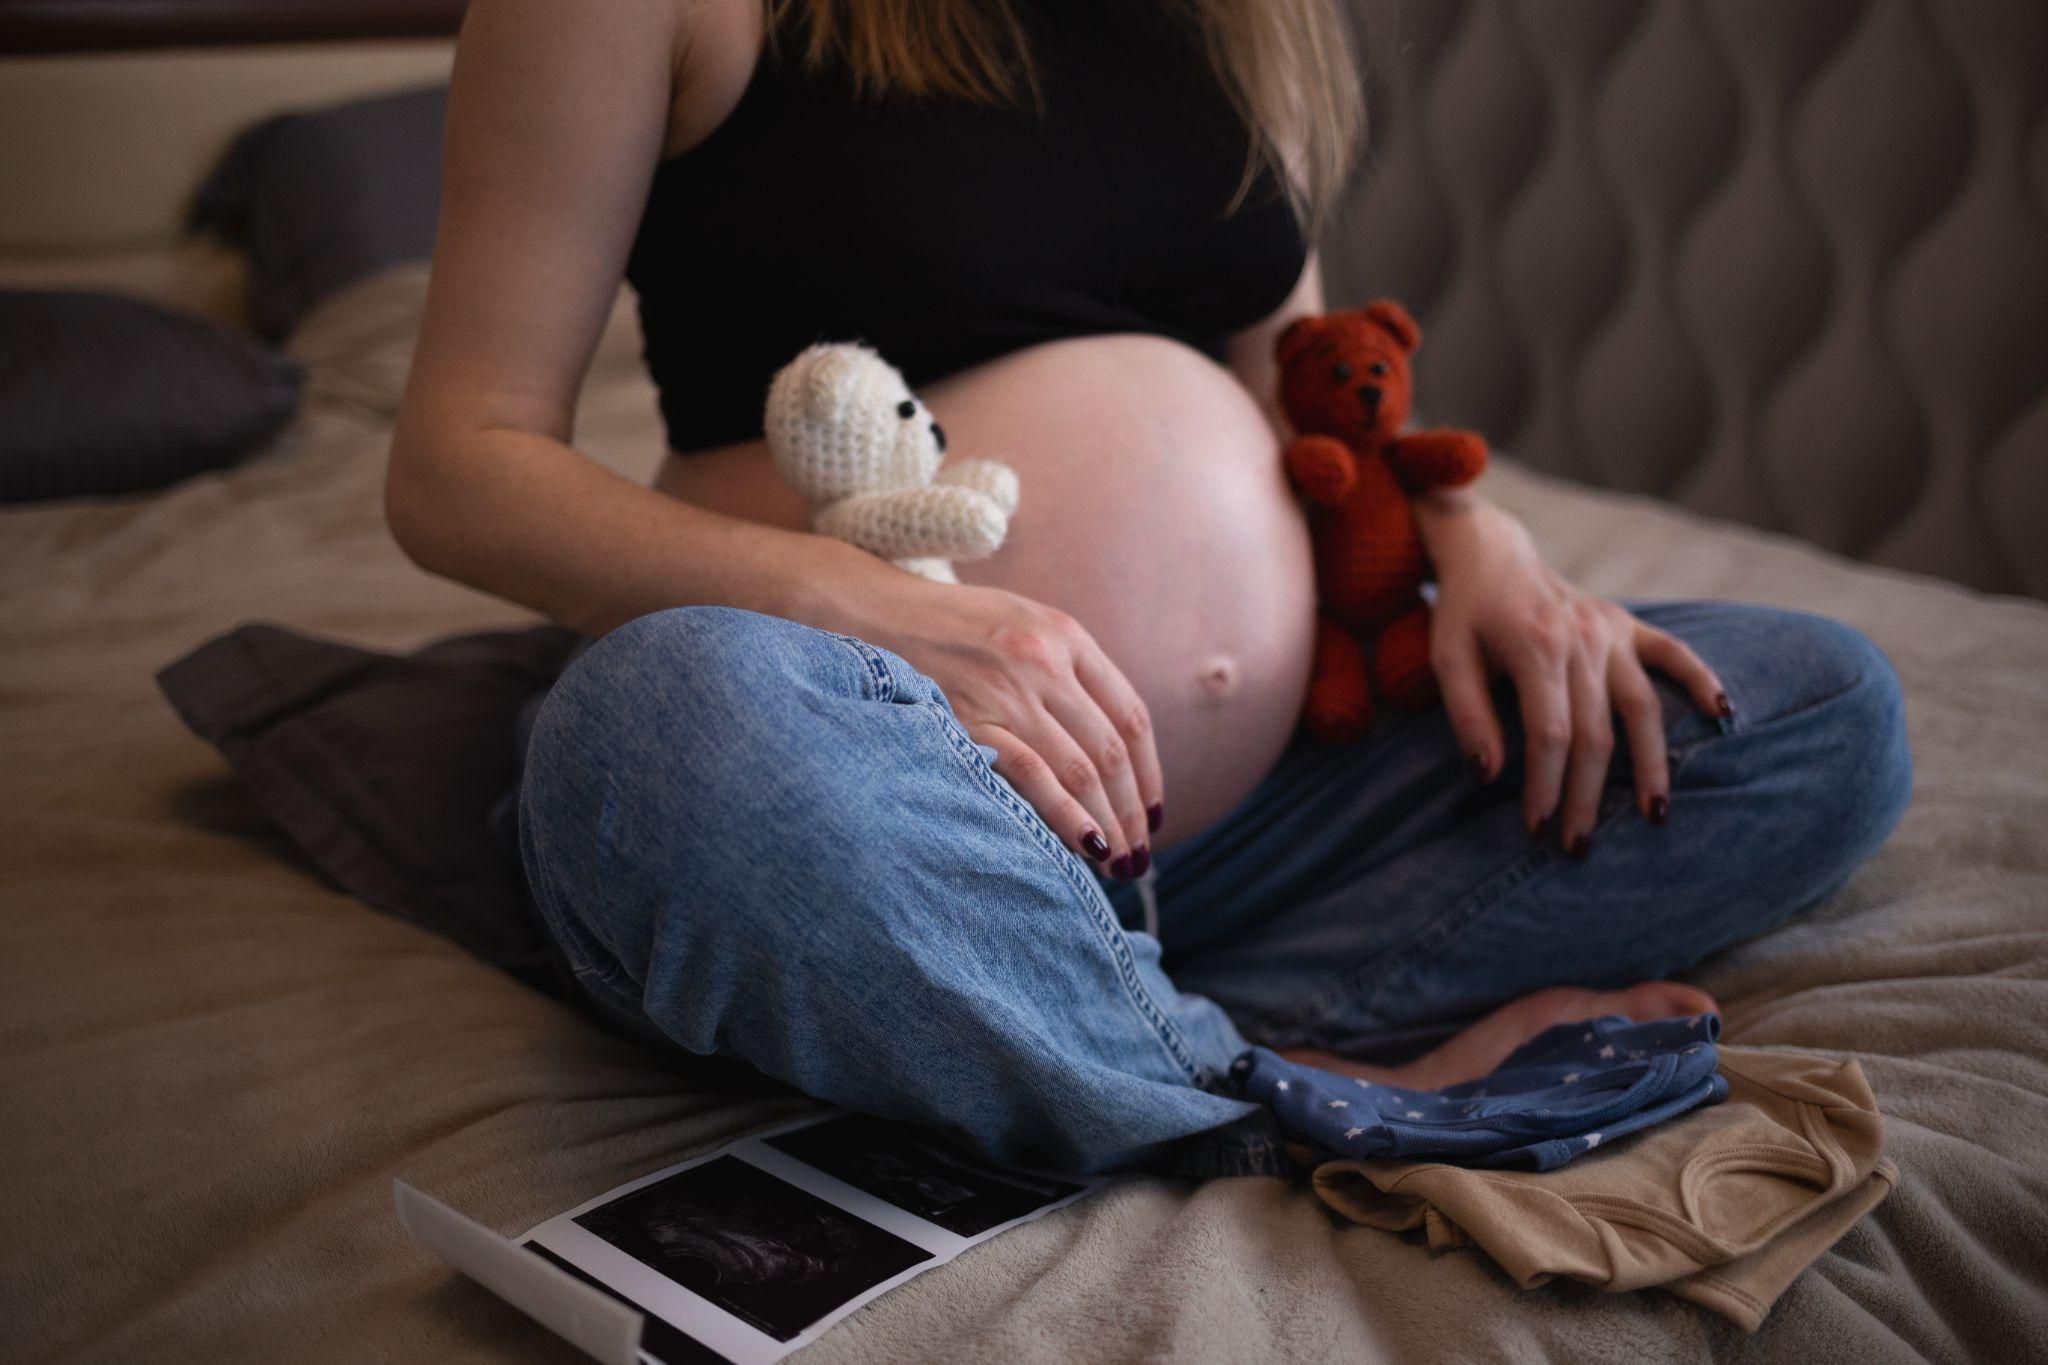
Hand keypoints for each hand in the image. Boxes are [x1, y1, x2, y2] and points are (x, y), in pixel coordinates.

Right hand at [839, 569, 1163, 876]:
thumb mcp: (1019, 624)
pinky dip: (1066, 814)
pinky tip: (1083, 844)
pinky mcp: (967, 717)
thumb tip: (1108, 752)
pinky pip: (1032, 774)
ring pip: (1080, 769)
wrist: (868, 608)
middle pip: (1110, 751)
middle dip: (1131, 811)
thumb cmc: (945, 626)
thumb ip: (1065, 671)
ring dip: (1106, 823)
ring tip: (1115, 863)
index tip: (1151, 814)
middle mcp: (1045, 660)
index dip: (1147, 774)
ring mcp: (1006, 689)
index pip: (1130, 716)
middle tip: (1138, 856)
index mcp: (1066, 635)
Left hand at [1417, 490, 1729, 853]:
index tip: (1537, 829)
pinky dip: (1700, 681)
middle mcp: (1582, 640)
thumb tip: (1487, 777)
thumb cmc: (1466, 615)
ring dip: (1652, 764)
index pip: (1550, 734)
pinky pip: (1674, 653)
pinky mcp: (1629, 625)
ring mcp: (1611, 631)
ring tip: (1654, 816)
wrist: (1492, 555)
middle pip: (1596, 733)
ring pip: (1643, 707)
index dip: (1545, 786)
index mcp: (1536, 648)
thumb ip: (1467, 717)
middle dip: (1587, 796)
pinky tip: (1723, 714)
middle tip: (1578, 846)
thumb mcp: (1448, 659)